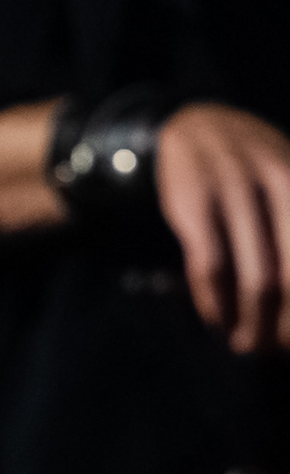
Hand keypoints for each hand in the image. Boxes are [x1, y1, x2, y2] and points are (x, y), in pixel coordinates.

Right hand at [157, 102, 289, 354]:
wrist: (195, 123)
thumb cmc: (256, 163)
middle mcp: (278, 185)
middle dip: (285, 325)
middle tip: (275, 351)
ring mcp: (234, 194)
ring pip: (254, 279)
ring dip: (252, 324)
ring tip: (246, 345)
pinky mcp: (193, 205)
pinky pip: (209, 267)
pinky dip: (214, 302)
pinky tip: (217, 320)